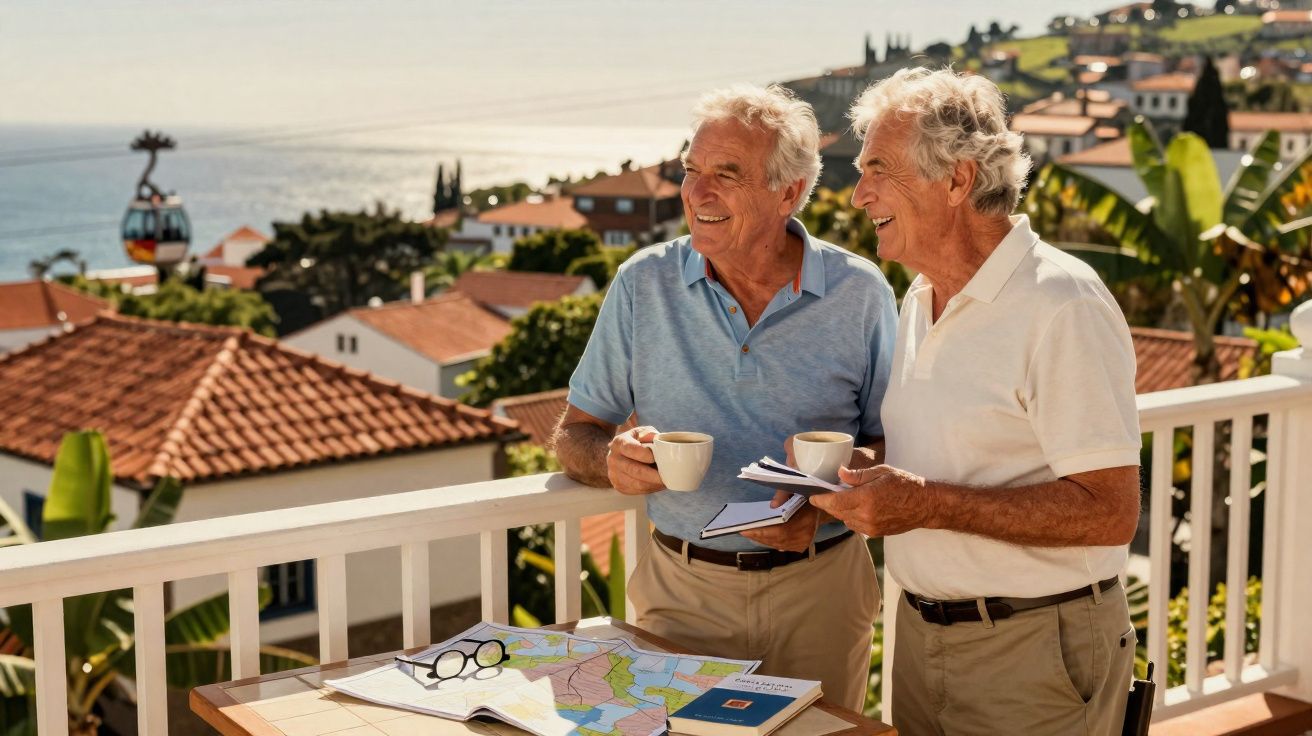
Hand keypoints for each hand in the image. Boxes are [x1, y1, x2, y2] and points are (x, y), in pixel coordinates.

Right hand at [606, 426, 664, 494]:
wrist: (625, 451)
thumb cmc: (639, 441)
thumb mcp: (644, 432)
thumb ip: (651, 435)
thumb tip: (658, 442)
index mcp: (619, 442)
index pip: (631, 449)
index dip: (645, 455)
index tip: (656, 458)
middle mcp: (613, 459)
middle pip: (634, 470)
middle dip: (653, 475)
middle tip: (667, 476)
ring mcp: (614, 474)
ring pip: (636, 484)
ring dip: (653, 484)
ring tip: (666, 481)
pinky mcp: (619, 486)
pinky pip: (637, 491)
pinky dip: (650, 489)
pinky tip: (658, 484)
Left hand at [741, 490, 820, 552]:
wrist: (826, 506)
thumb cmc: (809, 495)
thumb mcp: (798, 488)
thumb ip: (784, 494)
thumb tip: (772, 506)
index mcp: (806, 520)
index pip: (780, 531)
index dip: (762, 532)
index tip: (745, 530)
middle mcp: (806, 535)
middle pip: (777, 540)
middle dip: (759, 536)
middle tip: (743, 531)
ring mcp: (804, 543)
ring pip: (778, 545)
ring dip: (763, 540)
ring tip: (749, 533)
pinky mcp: (802, 546)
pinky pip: (782, 546)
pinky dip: (770, 542)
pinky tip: (760, 537)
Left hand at [808, 464, 931, 537]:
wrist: (925, 505)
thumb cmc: (905, 484)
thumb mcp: (881, 472)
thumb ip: (858, 475)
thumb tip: (839, 473)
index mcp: (866, 498)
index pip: (834, 501)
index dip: (820, 500)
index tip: (812, 496)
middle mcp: (866, 515)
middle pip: (837, 512)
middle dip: (828, 504)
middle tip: (824, 495)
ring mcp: (871, 527)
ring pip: (845, 520)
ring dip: (841, 511)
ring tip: (843, 500)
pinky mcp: (875, 533)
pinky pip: (855, 526)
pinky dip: (851, 518)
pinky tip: (856, 508)